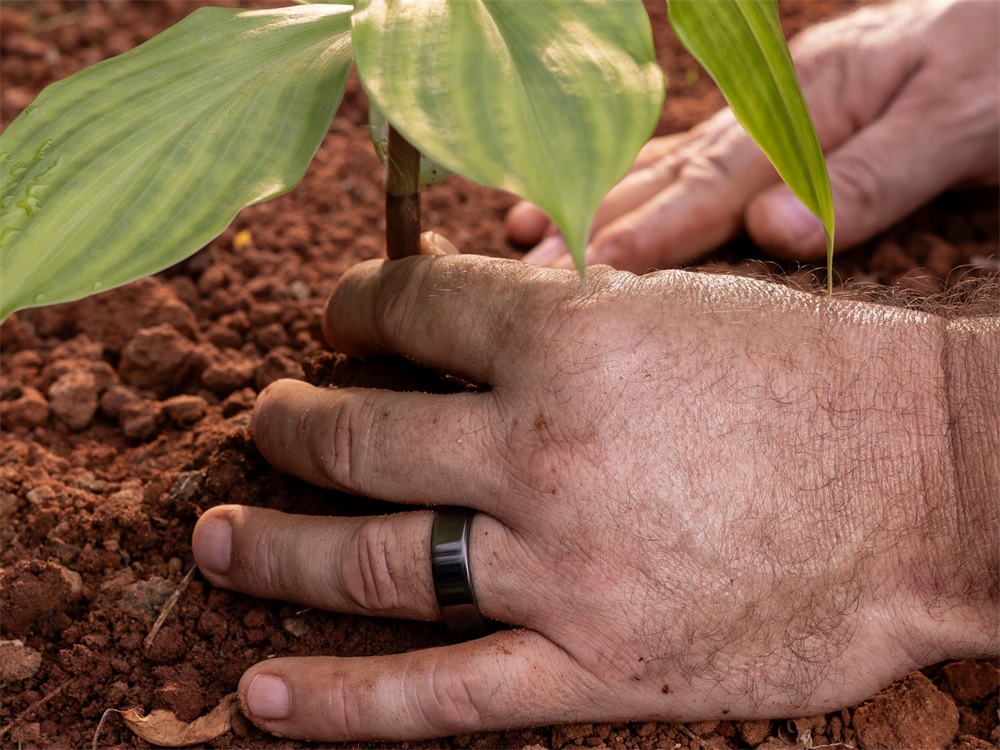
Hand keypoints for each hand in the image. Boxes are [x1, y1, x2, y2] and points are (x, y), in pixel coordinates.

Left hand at [192, 254, 994, 740]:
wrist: (931, 481)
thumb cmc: (815, 378)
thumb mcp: (680, 309)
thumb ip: (567, 313)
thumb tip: (475, 314)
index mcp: (570, 340)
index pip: (414, 309)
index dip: (354, 305)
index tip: (335, 316)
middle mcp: (544, 450)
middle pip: (364, 438)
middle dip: (292, 423)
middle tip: (263, 419)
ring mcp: (561, 568)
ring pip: (372, 564)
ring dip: (275, 548)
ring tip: (218, 539)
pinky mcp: (596, 666)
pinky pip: (441, 695)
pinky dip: (342, 702)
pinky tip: (262, 696)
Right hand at [509, 0, 999, 270]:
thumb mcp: (961, 116)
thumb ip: (872, 177)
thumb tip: (771, 232)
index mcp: (809, 99)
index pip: (714, 182)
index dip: (649, 231)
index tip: (589, 272)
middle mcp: (775, 105)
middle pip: (668, 175)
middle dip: (593, 225)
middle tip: (523, 274)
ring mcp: (773, 111)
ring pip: (670, 164)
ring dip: (599, 200)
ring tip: (525, 229)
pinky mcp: (785, 122)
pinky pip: (702, 156)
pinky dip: (648, 178)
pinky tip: (610, 190)